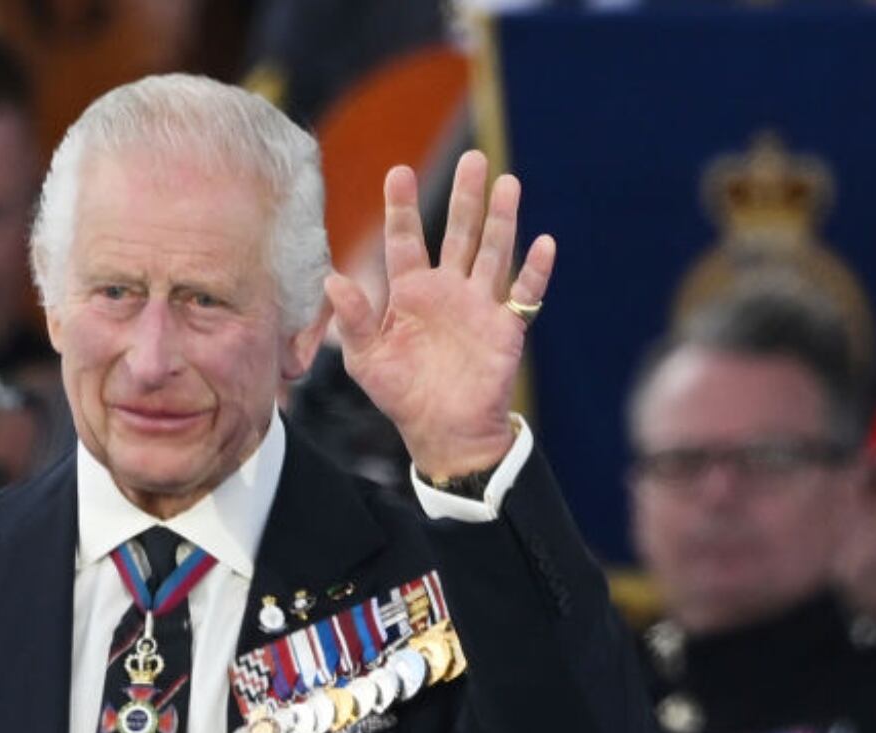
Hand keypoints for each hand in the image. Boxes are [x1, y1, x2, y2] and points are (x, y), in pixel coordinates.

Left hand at [324, 151, 554, 479]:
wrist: (443, 431)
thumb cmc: (401, 395)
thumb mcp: (366, 360)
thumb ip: (352, 320)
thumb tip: (332, 278)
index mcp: (410, 292)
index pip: (405, 240)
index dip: (401, 207)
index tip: (398, 172)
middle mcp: (447, 289)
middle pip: (458, 233)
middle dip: (465, 197)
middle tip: (473, 159)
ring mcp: (479, 304)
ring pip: (493, 251)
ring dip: (502, 219)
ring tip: (508, 183)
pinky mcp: (505, 326)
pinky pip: (524, 292)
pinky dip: (534, 270)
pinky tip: (543, 244)